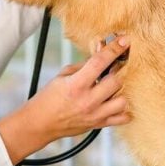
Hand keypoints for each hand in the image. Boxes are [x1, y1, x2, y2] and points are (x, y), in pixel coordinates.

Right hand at [0, 36, 130, 163]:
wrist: (41, 123)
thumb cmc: (50, 97)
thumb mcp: (63, 76)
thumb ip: (84, 64)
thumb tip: (102, 50)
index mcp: (76, 85)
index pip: (99, 62)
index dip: (113, 49)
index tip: (124, 40)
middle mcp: (87, 100)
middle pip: (116, 81)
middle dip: (117, 71)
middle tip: (114, 67)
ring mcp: (95, 115)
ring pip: (123, 101)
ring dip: (120, 91)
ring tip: (112, 87)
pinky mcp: (98, 125)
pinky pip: (122, 118)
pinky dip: (124, 110)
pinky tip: (116, 102)